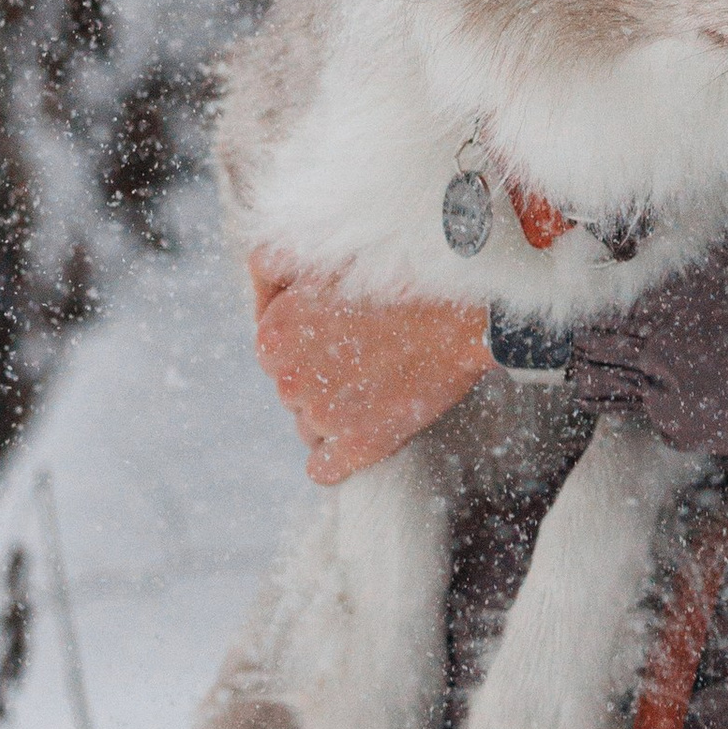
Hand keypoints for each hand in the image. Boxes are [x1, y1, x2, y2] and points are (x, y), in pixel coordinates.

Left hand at [249, 254, 490, 484]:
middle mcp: (288, 376)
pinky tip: (368, 429)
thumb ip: (279, 276)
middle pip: (293, 393)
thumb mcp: (327, 259)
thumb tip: (263, 302)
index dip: (309, 348)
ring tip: (379, 386)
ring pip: (309, 428)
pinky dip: (341, 455)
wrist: (464, 313)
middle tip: (367, 358)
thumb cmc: (404, 277)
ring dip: (336, 415)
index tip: (341, 339)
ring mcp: (321, 414)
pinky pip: (323, 468)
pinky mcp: (356, 446)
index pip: (274, 358)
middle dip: (322, 381)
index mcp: (274, 332)